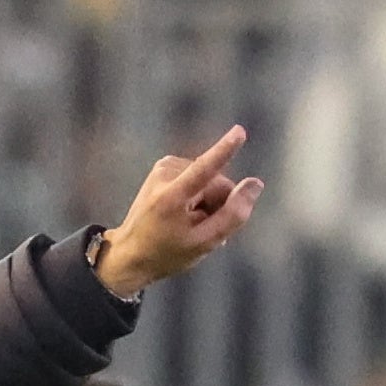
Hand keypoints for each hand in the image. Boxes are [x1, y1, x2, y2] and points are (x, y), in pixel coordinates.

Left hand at [92, 126, 264, 295]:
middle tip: (202, 230)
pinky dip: (197, 195)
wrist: (130, 253)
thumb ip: (233, 215)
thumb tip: (255, 184)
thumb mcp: (204, 243)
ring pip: (208, 180)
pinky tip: (185, 213)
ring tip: (189, 224)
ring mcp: (163, 167)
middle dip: (217, 204)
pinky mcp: (164, 166)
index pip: (204, 169)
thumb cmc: (167, 253)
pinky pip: (196, 178)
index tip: (238, 132)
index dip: (224, 151)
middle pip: (215, 182)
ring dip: (207, 202)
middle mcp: (165, 174)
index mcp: (172, 196)